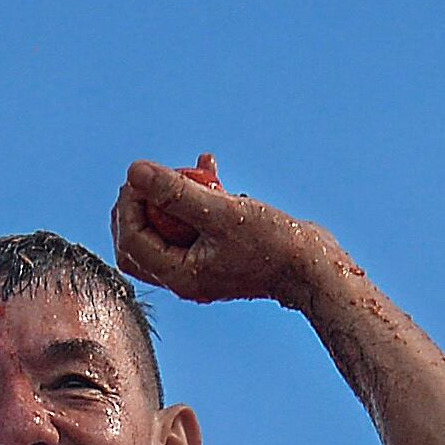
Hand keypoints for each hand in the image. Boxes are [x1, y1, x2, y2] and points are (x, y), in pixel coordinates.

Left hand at [113, 157, 328, 309]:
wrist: (315, 268)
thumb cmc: (273, 245)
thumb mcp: (222, 213)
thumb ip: (176, 193)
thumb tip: (135, 170)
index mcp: (180, 276)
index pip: (132, 241)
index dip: (128, 205)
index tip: (140, 175)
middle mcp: (186, 277)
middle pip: (139, 242)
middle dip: (138, 205)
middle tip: (146, 177)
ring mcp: (203, 266)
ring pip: (166, 231)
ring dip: (169, 198)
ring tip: (181, 168)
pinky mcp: (220, 253)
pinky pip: (196, 225)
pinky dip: (198, 198)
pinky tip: (210, 166)